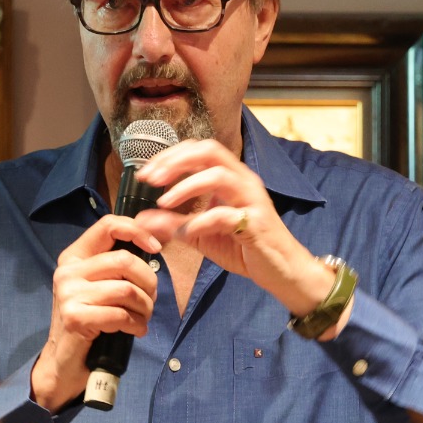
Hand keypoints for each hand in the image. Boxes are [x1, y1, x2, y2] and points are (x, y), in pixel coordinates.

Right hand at [33, 214, 162, 408]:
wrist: (65, 361)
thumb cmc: (90, 320)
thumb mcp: (99, 286)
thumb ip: (117, 267)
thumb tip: (154, 245)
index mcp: (74, 256)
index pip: (108, 225)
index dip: (137, 232)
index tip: (157, 248)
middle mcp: (68, 270)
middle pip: (124, 260)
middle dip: (148, 282)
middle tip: (151, 299)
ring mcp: (68, 293)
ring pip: (126, 289)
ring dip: (145, 307)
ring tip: (143, 318)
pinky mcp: (75, 317)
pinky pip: (120, 314)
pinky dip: (136, 324)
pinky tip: (135, 330)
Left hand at [135, 139, 339, 320]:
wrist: (281, 272)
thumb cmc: (244, 248)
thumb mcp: (201, 235)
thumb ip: (173, 224)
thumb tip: (141, 218)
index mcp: (231, 178)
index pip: (199, 150)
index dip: (170, 156)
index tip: (146, 172)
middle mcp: (243, 181)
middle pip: (210, 152)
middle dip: (176, 161)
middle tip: (151, 178)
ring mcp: (252, 200)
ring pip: (220, 175)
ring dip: (187, 185)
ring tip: (165, 202)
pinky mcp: (256, 224)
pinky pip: (227, 215)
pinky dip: (202, 221)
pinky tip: (185, 231)